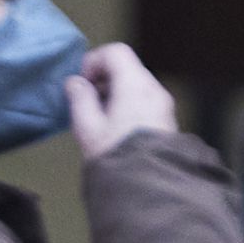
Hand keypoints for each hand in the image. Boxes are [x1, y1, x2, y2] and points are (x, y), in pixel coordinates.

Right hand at [64, 42, 177, 158]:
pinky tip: (116, 131)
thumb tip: (76, 84)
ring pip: (137, 88)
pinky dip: (129, 107)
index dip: (94, 61)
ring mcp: (164, 107)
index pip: (116, 53)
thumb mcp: (88, 128)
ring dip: (115, 96)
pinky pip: (146, 104)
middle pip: (128, 69)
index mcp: (135, 85)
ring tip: (99, 121)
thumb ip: (80, 100)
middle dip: (104, 81)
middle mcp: (155, 91)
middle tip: (86, 103)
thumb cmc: (117, 157)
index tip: (81, 83)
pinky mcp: (168, 124)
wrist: (149, 190)